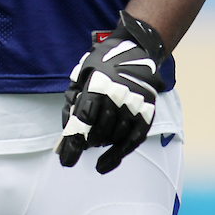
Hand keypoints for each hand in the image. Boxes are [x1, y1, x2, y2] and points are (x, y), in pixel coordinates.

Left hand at [56, 12, 165, 173]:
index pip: (84, 119)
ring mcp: (135, 105)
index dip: (74, 142)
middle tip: (81, 143)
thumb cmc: (103, 63)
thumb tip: (67, 129)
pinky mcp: (147, 113)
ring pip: (114, 138)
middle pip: (99, 132)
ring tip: (94, 142)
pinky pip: (132, 142)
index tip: (66, 160)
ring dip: (101, 144)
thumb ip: (73, 100)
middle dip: (87, 141)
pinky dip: (117, 156)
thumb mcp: (82, 73)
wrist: (138, 48)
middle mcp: (118, 96)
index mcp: (99, 84)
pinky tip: (104, 165)